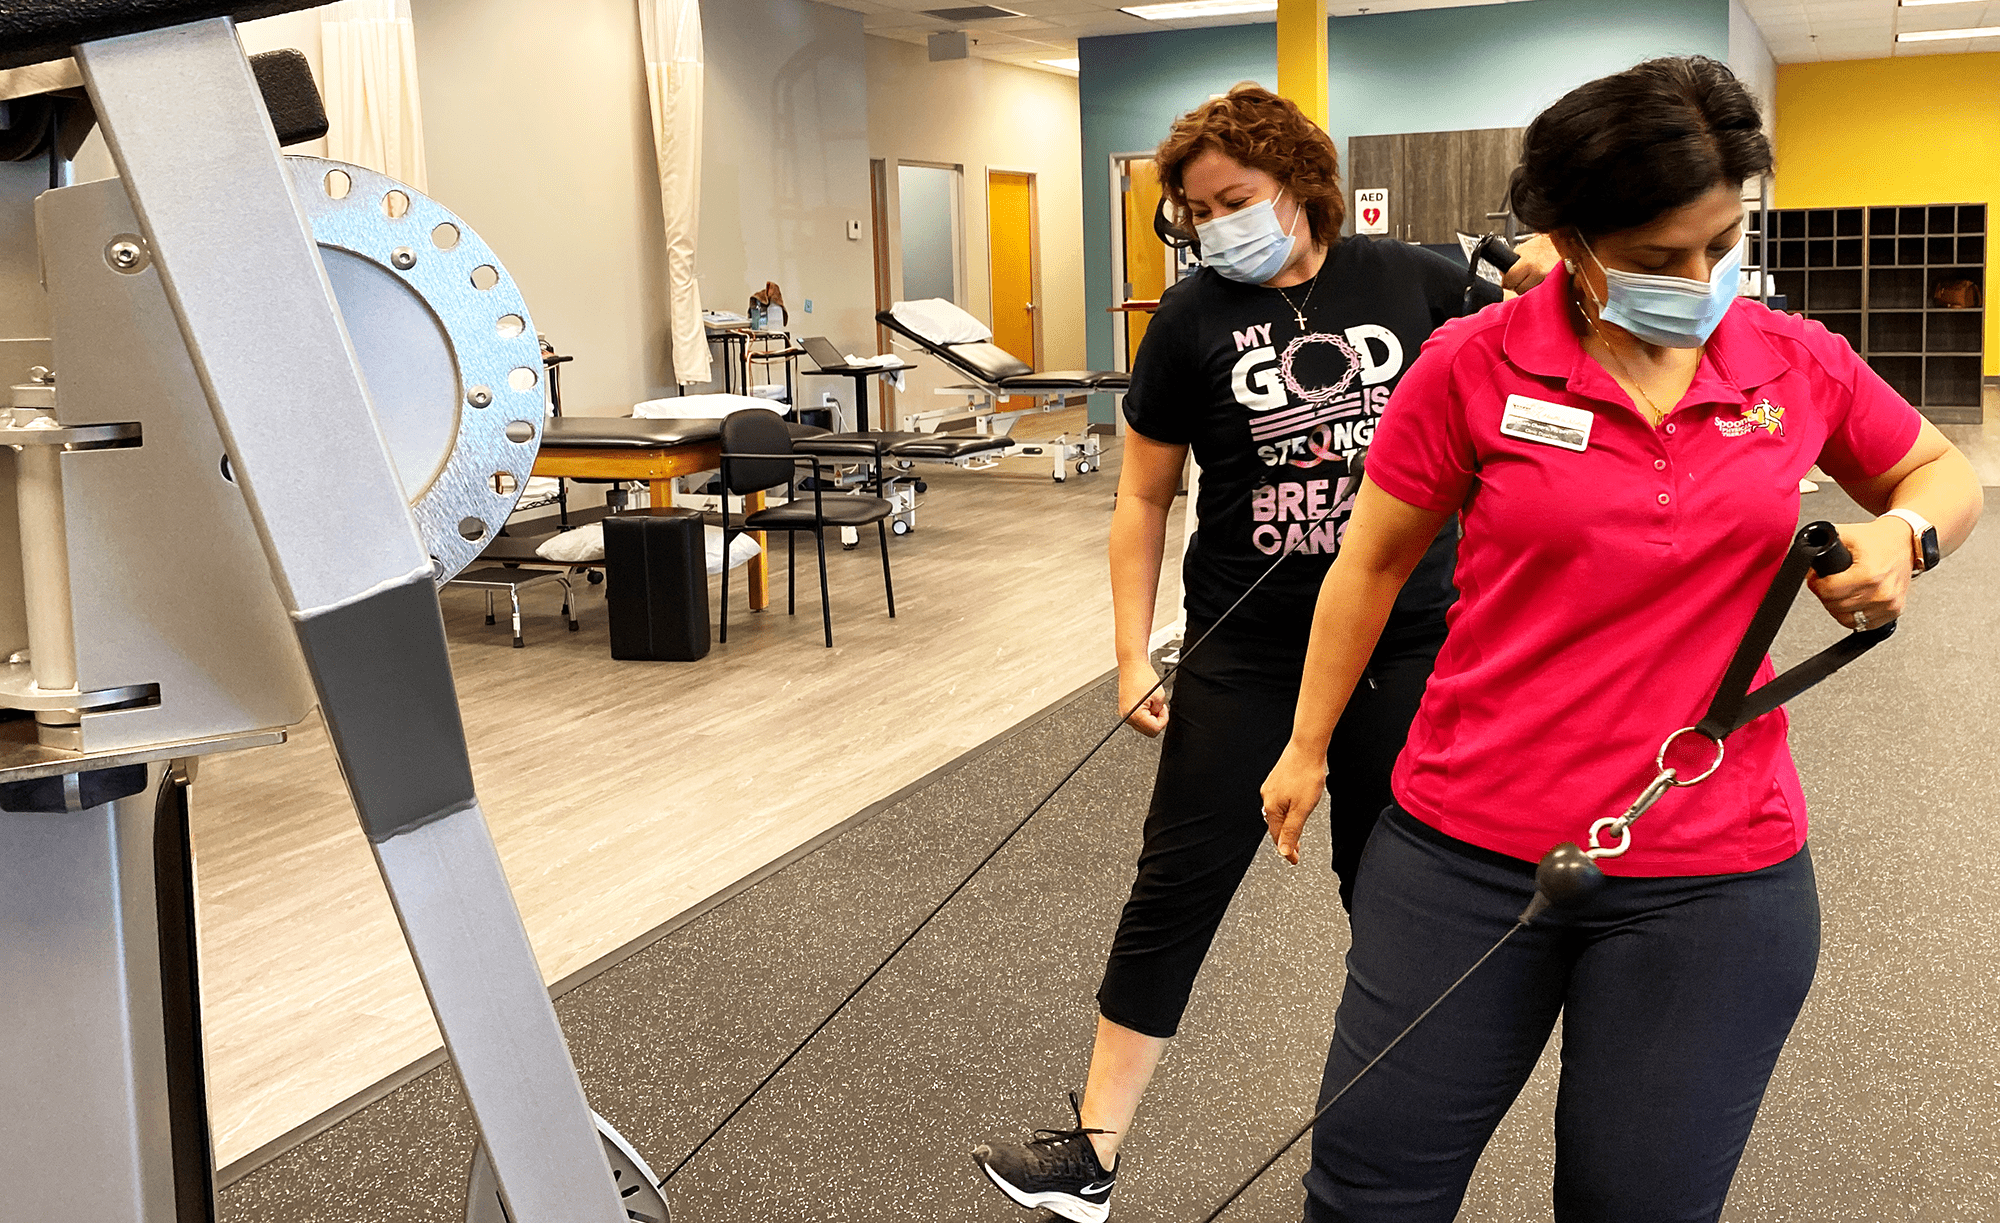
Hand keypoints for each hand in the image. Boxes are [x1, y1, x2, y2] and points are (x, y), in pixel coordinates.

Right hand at [1118, 661, 1168, 736]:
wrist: (1132, 665)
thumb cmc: (1142, 676)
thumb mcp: (1160, 696)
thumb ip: (1160, 711)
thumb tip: (1158, 716)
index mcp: (1135, 715)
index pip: (1155, 729)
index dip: (1163, 719)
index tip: (1164, 709)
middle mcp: (1127, 716)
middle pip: (1148, 731)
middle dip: (1156, 720)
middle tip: (1159, 707)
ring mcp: (1124, 713)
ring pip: (1143, 726)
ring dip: (1150, 717)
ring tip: (1152, 702)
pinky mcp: (1124, 709)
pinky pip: (1137, 718)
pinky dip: (1144, 714)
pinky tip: (1146, 703)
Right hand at [1259, 740, 1327, 865]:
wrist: (1307, 747)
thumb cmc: (1307, 775)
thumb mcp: (1302, 809)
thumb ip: (1292, 831)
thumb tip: (1283, 851)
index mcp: (1272, 807)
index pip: (1277, 836)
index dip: (1287, 850)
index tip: (1294, 860)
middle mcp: (1267, 797)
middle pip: (1274, 825)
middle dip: (1285, 838)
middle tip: (1295, 850)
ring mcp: (1271, 786)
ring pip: (1277, 813)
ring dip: (1285, 825)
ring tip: (1295, 833)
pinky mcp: (1277, 779)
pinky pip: (1279, 801)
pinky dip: (1286, 811)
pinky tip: (1293, 810)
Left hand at [1502, 233, 1560, 295]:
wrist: (1568, 245)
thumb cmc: (1547, 245)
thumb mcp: (1526, 247)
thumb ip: (1512, 260)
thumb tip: (1502, 272)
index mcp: (1527, 263)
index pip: (1508, 281)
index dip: (1507, 281)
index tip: (1508, 281)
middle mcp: (1537, 272)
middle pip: (1518, 290)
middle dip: (1517, 286)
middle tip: (1520, 280)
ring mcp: (1547, 280)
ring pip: (1530, 293)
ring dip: (1528, 289)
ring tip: (1532, 280)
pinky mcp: (1555, 284)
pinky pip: (1542, 293)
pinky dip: (1539, 290)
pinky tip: (1541, 282)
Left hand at [1805, 517, 1914, 629]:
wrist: (1907, 542)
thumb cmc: (1879, 539)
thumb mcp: (1845, 534)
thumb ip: (1820, 544)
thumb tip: (1803, 556)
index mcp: (1870, 573)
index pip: (1829, 592)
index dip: (1816, 585)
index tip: (1815, 579)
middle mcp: (1882, 592)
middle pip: (1836, 606)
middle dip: (1825, 595)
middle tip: (1827, 584)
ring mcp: (1890, 604)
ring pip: (1847, 619)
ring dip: (1838, 607)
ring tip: (1840, 591)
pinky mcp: (1894, 612)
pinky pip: (1864, 624)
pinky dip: (1854, 615)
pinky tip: (1853, 600)